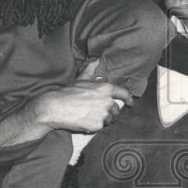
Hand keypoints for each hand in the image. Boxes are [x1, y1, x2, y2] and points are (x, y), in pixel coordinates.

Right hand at [0, 66, 131, 147]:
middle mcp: (108, 101)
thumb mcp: (81, 79)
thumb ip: (91, 70)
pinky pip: (101, 127)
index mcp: (106, 88)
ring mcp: (104, 114)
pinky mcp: (98, 126)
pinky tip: (85, 121)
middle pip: (116, 109)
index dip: (129, 99)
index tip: (131, 103)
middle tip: (96, 110)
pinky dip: (95, 126)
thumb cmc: (68, 92)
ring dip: (103, 119)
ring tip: (89, 115)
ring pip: (110, 119)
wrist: (56, 108)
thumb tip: (96, 60)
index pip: (124, 94)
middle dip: (109, 111)